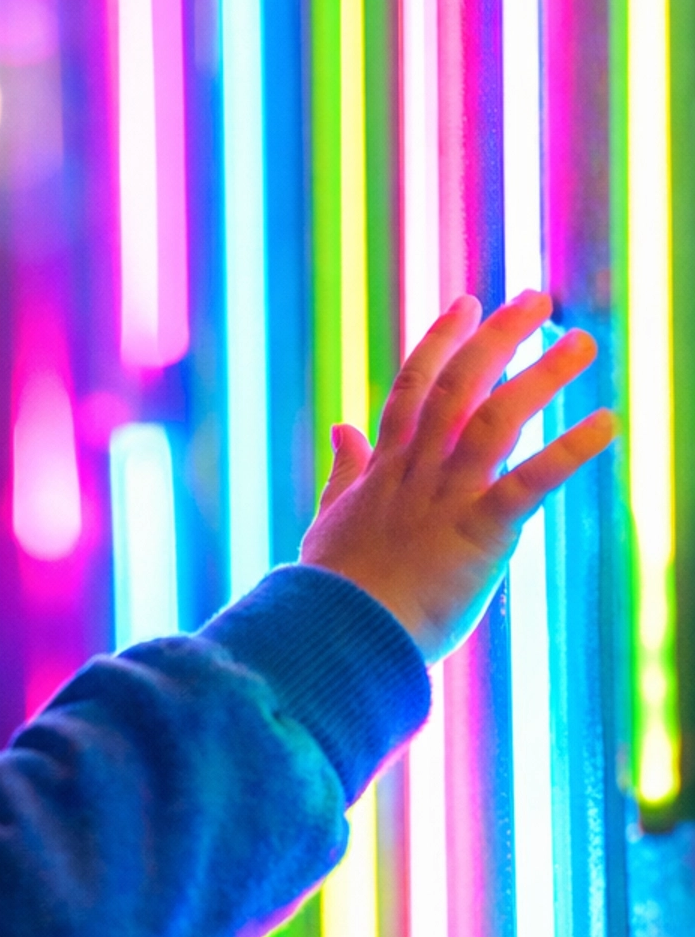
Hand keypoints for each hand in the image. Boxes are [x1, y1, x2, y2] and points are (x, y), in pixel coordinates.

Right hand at [300, 291, 616, 661]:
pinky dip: (569, 450)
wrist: (340, 636)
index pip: (415, 387)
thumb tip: (342, 426)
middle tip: (537, 300)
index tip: (468, 303)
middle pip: (459, 386)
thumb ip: (344, 470)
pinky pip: (529, 483)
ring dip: (540, 378)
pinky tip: (606, 422)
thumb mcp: (331, 520)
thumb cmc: (334, 589)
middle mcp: (418, 472)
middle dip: (498, 338)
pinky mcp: (479, 533)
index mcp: (386, 469)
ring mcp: (447, 499)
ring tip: (580, 342)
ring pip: (494, 420)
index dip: (442, 341)